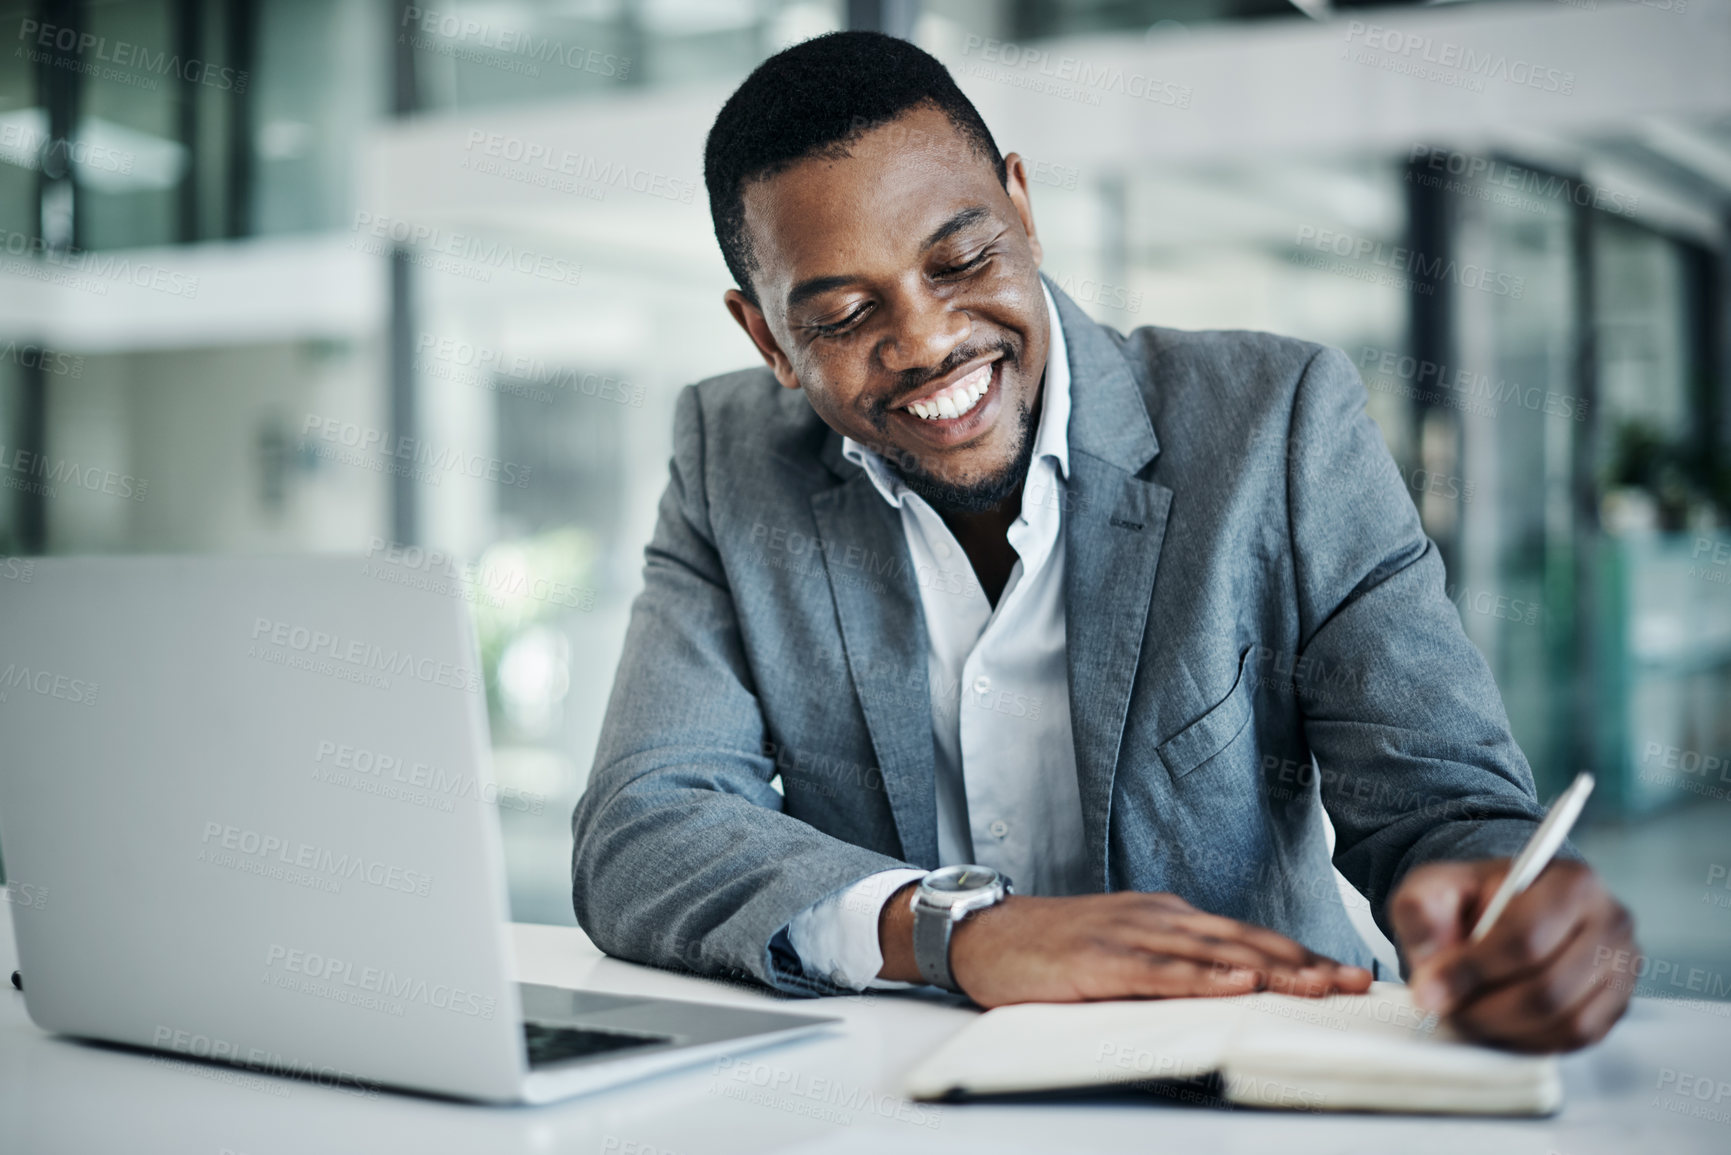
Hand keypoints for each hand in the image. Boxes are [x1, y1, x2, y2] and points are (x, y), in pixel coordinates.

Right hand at [879, 886, 1371, 1006]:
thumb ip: (1172, 962)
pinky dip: (1204, 978)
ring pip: (1214, 954)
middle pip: (1244, 940)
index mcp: (1168, 917)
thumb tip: (1229, 985)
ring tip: (1317, 986)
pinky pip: (1162, 972)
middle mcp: (1158, 919)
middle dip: (1305, 962)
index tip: (1348, 974)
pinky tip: (1238, 983)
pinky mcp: (1100, 961)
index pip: (1248, 937)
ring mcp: (1130, 936)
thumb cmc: (1052, 947)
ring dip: (1272, 970)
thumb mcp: (1123, 946)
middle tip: (1355, 981)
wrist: (983, 932)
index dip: (1301, 955)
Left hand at [1390, 858, 1636, 1051]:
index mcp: (1572, 882)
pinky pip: (1575, 1039)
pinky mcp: (1617, 1005)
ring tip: (1465, 1014)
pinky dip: (1528, 1040)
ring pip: (1563, 1020)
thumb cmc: (1474, 899)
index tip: (1428, 990)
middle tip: (1443, 1009)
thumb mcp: (1434, 887)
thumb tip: (1428, 956)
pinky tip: (1496, 1024)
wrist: (1505, 910)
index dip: (1472, 970)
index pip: (1525, 937)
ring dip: (1503, 1028)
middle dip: (1484, 1007)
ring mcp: (1622, 968)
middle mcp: (1610, 923)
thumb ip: (1421, 911)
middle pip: (1547, 987)